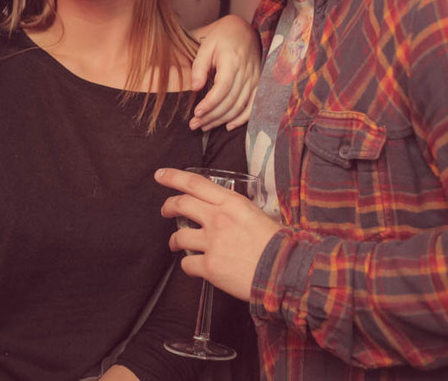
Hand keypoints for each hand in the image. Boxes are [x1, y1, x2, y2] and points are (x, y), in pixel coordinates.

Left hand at [156, 168, 279, 300]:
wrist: (286, 271)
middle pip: (181, 204)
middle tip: (165, 209)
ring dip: (174, 240)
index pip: (195, 183)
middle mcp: (218, 219)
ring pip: (179, 236)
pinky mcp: (210, 266)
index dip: (174, 177)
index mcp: (232, 203)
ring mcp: (212, 242)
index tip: (161, 175)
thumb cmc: (280, 244)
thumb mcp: (259, 215)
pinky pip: (187, 264)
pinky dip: (188, 265)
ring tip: (175, 243)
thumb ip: (239, 212)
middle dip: (168, 206)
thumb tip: (231, 214)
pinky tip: (193, 266)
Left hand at [190, 15, 261, 130]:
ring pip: (239, 106)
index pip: (222, 88)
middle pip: (230, 101)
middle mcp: (246, 72)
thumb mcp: (205, 47)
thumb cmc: (220, 38)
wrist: (243, 31)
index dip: (210, 103)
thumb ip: (199, 67)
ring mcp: (255, 79)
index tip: (196, 113)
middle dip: (211, 116)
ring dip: (222, 119)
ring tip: (204, 126)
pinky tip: (228, 126)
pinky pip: (253, 106)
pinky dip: (242, 118)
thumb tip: (195, 89)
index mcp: (232, 61)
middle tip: (194, 124)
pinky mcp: (258, 84)